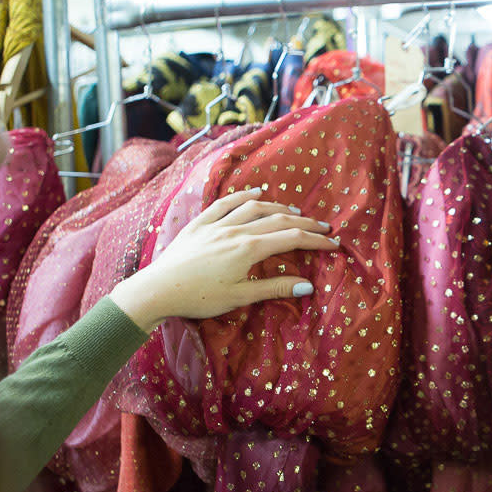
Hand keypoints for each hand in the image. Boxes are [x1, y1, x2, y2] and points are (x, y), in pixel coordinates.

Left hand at [109, 188, 337, 331]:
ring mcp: (216, 224)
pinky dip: (243, 196)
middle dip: (305, 223)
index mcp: (248, 249)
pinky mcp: (199, 224)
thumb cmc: (199, 298)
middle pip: (278, 220)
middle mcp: (236, 230)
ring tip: (295, 212)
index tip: (334, 244)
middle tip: (324, 227)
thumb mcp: (240, 296)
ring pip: (254, 207)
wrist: (157, 289)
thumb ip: (274, 288)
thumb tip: (308, 286)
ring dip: (279, 207)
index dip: (316, 241)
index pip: (292, 240)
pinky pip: (224, 203)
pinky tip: (255, 193)